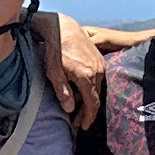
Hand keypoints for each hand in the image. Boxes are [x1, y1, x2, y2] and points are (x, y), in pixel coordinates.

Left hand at [45, 11, 111, 127]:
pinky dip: (91, 88)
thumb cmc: (55, 49)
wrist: (63, 27)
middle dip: (87, 111)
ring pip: (98, 88)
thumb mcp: (54, 73)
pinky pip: (98, 79)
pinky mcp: (100, 59)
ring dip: (89, 100)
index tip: (84, 126)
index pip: (92, 103)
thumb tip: (70, 109)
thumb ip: (63, 92)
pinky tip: (82, 92)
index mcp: (87, 76)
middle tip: (78, 121)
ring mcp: (100, 64)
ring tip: (78, 108)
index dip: (88, 117)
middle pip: (96, 98)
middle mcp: (98, 71)